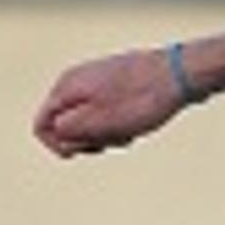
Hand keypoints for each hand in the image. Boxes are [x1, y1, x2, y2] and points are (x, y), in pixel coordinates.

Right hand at [33, 49, 193, 157]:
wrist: (182, 73)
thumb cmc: (142, 99)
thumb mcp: (100, 123)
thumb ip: (69, 131)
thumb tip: (55, 135)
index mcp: (67, 87)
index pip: (42, 125)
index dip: (59, 145)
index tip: (87, 151)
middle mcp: (77, 80)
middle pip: (66, 124)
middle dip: (87, 140)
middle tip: (115, 139)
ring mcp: (98, 81)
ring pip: (90, 121)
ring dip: (106, 134)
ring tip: (130, 130)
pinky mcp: (117, 84)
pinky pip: (108, 113)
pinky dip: (119, 124)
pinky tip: (139, 123)